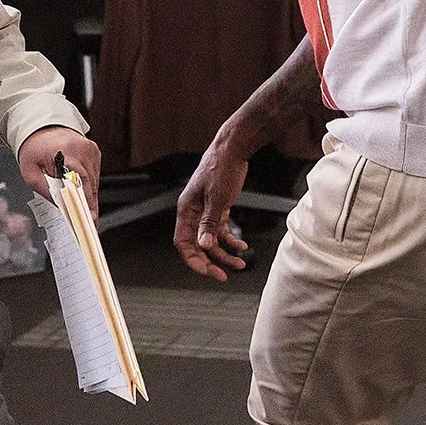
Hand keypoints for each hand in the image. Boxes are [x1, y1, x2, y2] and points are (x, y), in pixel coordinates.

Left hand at [19, 126, 101, 218]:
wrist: (40, 128)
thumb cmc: (34, 148)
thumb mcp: (31, 172)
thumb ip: (46, 190)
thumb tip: (62, 206)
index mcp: (67, 152)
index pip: (80, 181)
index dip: (85, 202)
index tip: (88, 218)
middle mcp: (83, 149)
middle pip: (90, 184)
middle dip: (89, 205)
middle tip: (88, 223)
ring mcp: (91, 150)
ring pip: (94, 181)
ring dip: (89, 197)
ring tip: (85, 213)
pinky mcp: (94, 152)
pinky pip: (94, 174)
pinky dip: (89, 186)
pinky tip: (82, 194)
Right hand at [173, 143, 250, 281]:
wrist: (233, 149)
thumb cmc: (221, 167)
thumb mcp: (217, 198)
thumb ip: (209, 223)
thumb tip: (204, 245)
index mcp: (186, 210)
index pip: (183, 243)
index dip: (193, 260)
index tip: (207, 272)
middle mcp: (193, 213)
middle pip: (197, 246)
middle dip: (210, 262)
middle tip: (223, 275)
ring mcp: (205, 212)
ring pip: (211, 241)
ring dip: (224, 254)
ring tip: (240, 263)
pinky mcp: (217, 209)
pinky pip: (220, 231)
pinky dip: (231, 240)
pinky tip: (242, 246)